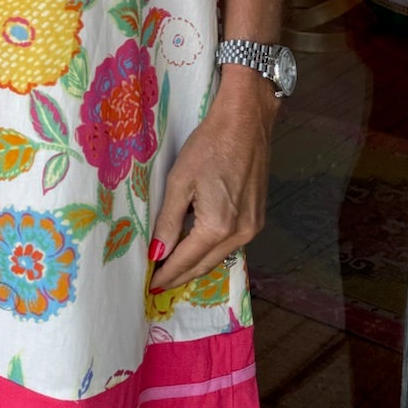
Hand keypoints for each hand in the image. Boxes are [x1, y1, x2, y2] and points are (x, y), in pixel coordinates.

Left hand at [148, 66, 274, 291]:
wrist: (246, 122)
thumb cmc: (209, 145)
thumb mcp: (180, 181)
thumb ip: (168, 221)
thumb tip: (157, 253)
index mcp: (216, 227)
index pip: (185, 261)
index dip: (166, 274)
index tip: (150, 285)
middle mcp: (239, 234)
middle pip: (204, 265)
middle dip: (180, 275)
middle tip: (158, 282)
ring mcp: (252, 228)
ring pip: (218, 257)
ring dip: (196, 265)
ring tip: (173, 269)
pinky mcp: (257, 219)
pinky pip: (230, 245)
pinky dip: (211, 251)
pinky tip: (196, 249)